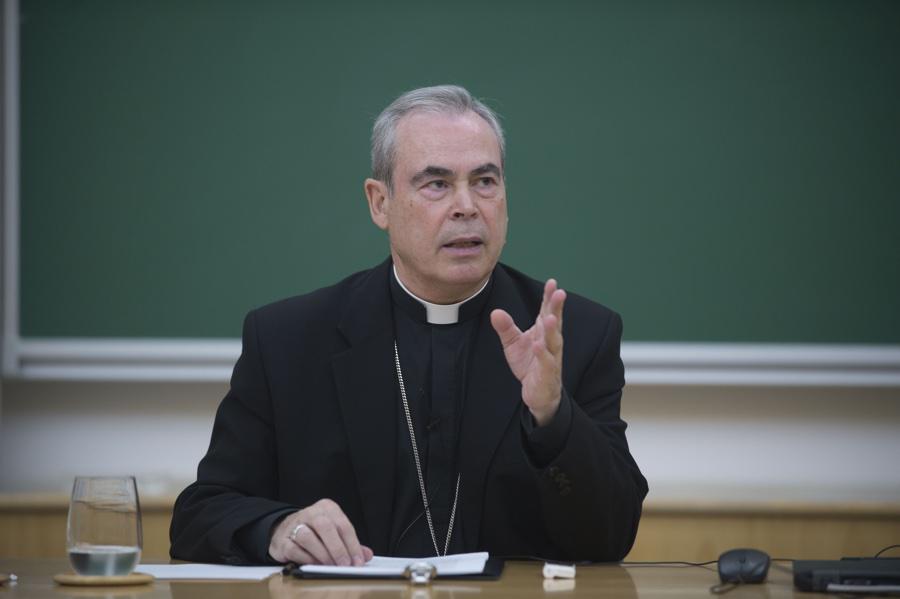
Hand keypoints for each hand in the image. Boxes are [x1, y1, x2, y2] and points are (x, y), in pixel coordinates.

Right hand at [268, 499, 372, 565]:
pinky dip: (306, 559)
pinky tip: (314, 565)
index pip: (343, 525)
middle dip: (337, 548)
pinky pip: (295, 549)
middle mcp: (311, 513)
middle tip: (345, 564)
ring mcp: (294, 525)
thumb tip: (366, 555)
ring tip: (330, 566)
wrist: (285, 530)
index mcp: (327, 508)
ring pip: (308, 537)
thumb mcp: (335, 532)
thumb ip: (350, 543)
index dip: (353, 544)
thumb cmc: (315, 532)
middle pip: (325, 527)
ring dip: (322, 554)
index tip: (358, 561)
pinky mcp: (283, 540)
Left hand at [490, 279, 565, 425]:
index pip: (548, 312)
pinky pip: (546, 363)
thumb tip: (496, 312)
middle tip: (560, 292)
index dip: (550, 298)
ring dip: (553, 330)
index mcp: (544, 332)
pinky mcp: (547, 374)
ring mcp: (551, 358)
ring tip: (551, 317)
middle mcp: (551, 343)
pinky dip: (543, 354)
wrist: (538, 393)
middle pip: (555, 322)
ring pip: (554, 342)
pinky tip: (539, 345)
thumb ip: (506, 328)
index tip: (553, 282)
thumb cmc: (529, 364)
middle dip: (557, 308)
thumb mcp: (514, 343)